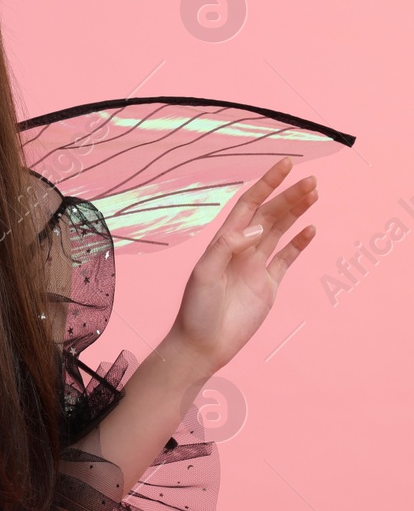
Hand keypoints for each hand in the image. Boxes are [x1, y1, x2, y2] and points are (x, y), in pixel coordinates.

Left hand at [167, 157, 320, 375]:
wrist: (203, 345)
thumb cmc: (196, 310)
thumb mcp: (204, 274)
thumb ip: (227, 247)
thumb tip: (257, 226)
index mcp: (224, 242)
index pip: (248, 205)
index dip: (266, 184)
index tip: (285, 165)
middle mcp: (241, 250)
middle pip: (269, 215)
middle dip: (289, 196)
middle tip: (312, 180)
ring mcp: (255, 267)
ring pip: (280, 232)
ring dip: (296, 212)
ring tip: (314, 194)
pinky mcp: (268, 285)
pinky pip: (286, 259)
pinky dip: (298, 243)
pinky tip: (310, 228)